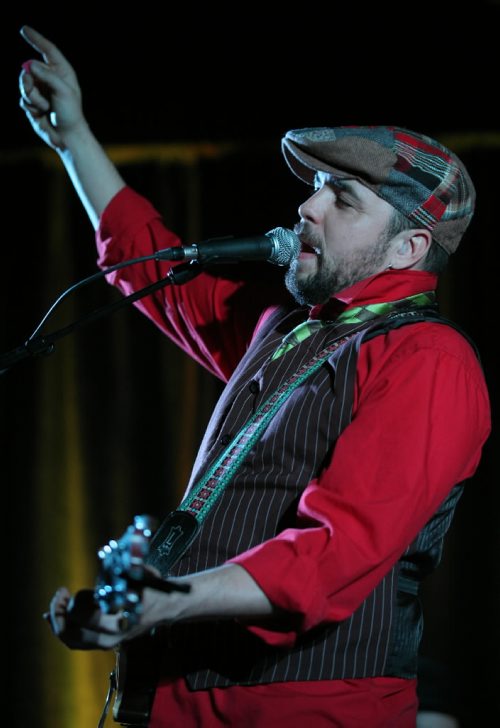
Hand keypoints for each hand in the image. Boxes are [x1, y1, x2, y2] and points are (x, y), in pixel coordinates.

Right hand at [19, 26, 85, 150]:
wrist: (66, 135)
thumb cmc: (70, 113)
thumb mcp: (63, 91)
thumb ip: (47, 76)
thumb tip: (29, 65)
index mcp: (61, 72)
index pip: (48, 50)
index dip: (36, 39)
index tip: (24, 29)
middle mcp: (49, 78)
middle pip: (28, 68)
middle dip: (29, 81)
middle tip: (36, 94)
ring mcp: (40, 90)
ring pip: (23, 83)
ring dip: (31, 96)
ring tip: (44, 108)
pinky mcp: (33, 102)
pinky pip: (22, 98)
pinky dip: (30, 106)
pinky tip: (40, 114)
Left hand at [46, 580, 188, 650]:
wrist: (166, 607)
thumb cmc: (151, 587)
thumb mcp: (139, 575)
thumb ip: (119, 571)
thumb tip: (99, 560)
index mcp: (122, 620)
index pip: (88, 617)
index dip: (77, 602)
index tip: (73, 589)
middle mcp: (113, 636)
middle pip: (74, 633)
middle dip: (60, 613)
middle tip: (60, 594)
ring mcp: (108, 642)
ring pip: (72, 640)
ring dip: (58, 622)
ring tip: (56, 603)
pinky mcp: (104, 642)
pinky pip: (77, 641)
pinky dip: (63, 628)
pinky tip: (53, 616)